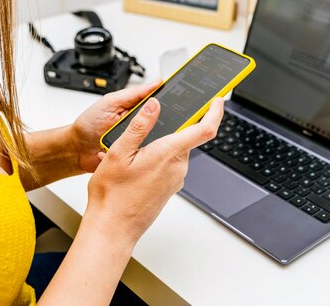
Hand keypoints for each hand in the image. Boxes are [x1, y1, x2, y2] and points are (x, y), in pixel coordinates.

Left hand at [69, 80, 161, 172]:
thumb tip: (155, 82)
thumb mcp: (111, 102)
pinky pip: (147, 156)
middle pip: (162, 122)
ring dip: (154, 140)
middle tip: (155, 123)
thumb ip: (133, 93)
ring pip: (157, 140)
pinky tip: (142, 153)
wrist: (76, 150)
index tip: (177, 99)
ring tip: (145, 138)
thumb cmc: (89, 124)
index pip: (158, 103)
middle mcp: (140, 125)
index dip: (168, 101)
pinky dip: (146, 155)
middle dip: (164, 123)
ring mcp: (139, 141)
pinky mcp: (135, 157)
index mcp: (136, 109)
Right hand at [85, 96, 223, 244]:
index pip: (204, 129)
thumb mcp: (118, 153)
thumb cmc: (112, 196)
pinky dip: (155, 159)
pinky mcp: (169, 188)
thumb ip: (139, 126)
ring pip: (173, 152)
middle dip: (169, 129)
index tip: (217, 101)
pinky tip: (133, 167)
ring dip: (157, 146)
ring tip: (130, 154)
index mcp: (168, 154)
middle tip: (145, 128)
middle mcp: (177, 168)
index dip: (215, 112)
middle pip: (185, 138)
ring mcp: (175, 180)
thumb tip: (154, 105)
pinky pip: (167, 165)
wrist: (112, 228)